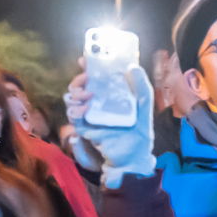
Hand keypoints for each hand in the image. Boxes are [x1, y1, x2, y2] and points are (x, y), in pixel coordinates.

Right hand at [66, 61, 156, 186]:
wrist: (134, 157)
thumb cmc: (139, 131)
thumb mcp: (144, 106)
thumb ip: (141, 87)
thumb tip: (133, 66)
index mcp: (110, 95)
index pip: (96, 77)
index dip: (88, 66)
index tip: (85, 59)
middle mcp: (97, 103)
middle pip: (79, 86)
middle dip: (79, 80)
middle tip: (86, 78)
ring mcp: (90, 115)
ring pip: (71, 99)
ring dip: (75, 93)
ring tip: (88, 95)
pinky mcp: (85, 128)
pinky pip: (73, 117)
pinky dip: (75, 111)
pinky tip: (84, 109)